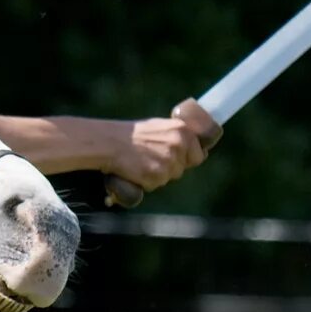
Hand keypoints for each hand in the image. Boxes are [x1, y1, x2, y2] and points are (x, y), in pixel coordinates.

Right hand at [107, 100, 222, 192]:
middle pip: (182, 169)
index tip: (175, 159)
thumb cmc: (132, 134)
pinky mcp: (157, 175)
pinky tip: (137, 170)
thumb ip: (176, 137)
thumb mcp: (160, 127)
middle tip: (151, 158)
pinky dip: (147, 182)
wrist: (111, 142)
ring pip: (169, 178)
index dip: (186, 160)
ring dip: (157, 175)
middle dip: (170, 168)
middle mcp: (179, 146)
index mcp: (183, 131)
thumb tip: (192, 148)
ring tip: (142, 162)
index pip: (198, 155)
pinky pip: (156, 185)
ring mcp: (169, 162)